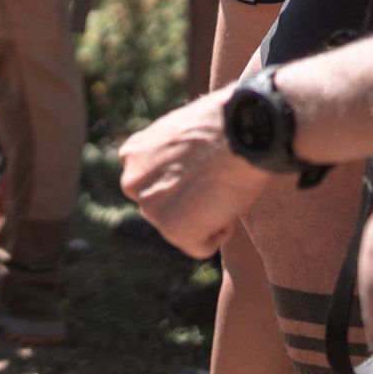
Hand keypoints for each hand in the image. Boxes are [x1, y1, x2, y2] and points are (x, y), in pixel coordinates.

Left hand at [120, 86, 275, 257]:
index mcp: (132, 155)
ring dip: (205, 217)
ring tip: (221, 189)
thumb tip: (182, 173)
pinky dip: (218, 234)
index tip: (205, 168)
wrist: (241, 131)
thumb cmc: (224, 126)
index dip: (186, 182)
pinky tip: (226, 205)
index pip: (155, 185)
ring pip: (182, 228)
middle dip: (191, 203)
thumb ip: (170, 158)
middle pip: (165, 209)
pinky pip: (199, 247)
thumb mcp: (182, 135)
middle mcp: (131, 181)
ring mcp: (148, 206)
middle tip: (217, 182)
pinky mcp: (171, 228)